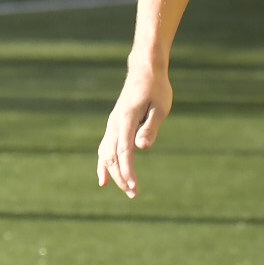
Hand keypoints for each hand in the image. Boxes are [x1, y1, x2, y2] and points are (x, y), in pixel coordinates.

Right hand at [95, 66, 172, 197]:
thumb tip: (142, 148)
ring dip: (113, 174)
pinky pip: (104, 148)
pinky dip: (103, 165)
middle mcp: (115, 124)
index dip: (128, 171)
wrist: (145, 70)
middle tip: (134, 194)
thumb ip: (150, 128)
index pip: (124, 152)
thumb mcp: (160, 107)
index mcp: (126, 120)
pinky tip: (104, 181)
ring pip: (105, 154)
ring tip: (125, 190)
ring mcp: (112, 125)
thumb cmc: (156, 88)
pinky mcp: (114, 125)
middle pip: (112, 157)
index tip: (135, 187)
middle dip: (122, 177)